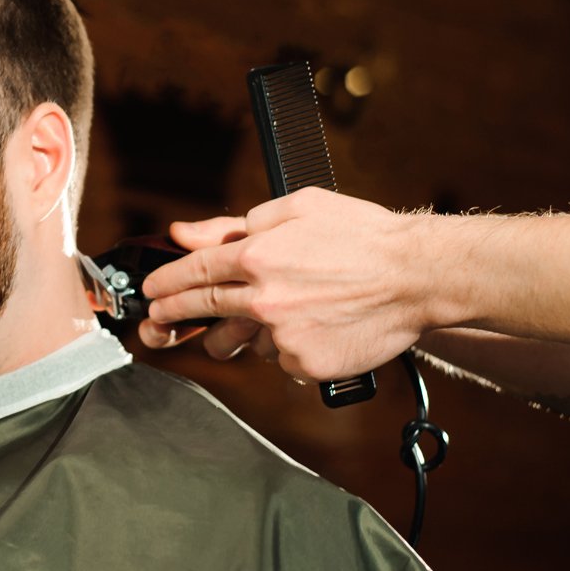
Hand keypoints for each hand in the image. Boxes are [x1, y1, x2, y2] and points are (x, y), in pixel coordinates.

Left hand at [136, 188, 430, 380]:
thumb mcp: (297, 209)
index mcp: (257, 254)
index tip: (151, 292)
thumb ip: (234, 223)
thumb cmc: (362, 235)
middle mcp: (263, 297)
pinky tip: (312, 325)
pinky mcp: (305, 362)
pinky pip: (280, 358)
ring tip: (253, 322)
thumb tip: (186, 232)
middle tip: (158, 319)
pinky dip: (287, 345)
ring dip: (235, 335)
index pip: (194, 271)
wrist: (417, 276)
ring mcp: (283, 334)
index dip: (165, 282)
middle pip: (202, 308)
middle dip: (172, 314)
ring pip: (241, 341)